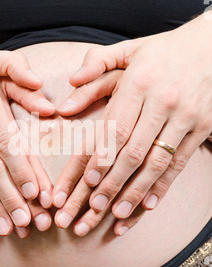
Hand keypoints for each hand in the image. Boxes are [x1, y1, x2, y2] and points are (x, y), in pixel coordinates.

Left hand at [53, 14, 211, 235]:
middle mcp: (162, 102)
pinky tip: (149, 206)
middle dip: (111, 184)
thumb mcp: (128, 50)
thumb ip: (95, 66)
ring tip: (116, 216)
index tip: (86, 183)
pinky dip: (163, 186)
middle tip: (92, 209)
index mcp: (139, 82)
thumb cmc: (162, 52)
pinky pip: (181, 163)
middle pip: (132, 152)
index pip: (115, 128)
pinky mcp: (202, 128)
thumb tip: (68, 93)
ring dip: (135, 192)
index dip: (100, 158)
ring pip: (157, 163)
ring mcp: (186, 118)